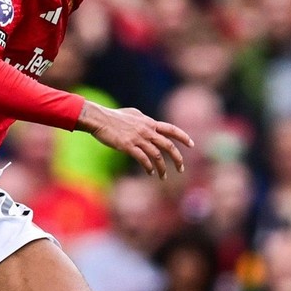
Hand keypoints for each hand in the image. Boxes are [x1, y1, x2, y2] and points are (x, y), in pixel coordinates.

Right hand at [79, 102, 193, 178]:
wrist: (99, 119)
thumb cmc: (113, 116)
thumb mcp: (133, 114)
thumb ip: (144, 119)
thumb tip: (150, 123)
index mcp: (149, 123)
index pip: (172, 129)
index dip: (183, 137)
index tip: (192, 145)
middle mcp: (147, 130)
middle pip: (168, 145)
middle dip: (177, 158)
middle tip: (181, 169)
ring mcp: (138, 138)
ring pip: (156, 155)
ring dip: (162, 168)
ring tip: (163, 177)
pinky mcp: (128, 146)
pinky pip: (143, 159)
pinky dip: (148, 167)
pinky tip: (149, 173)